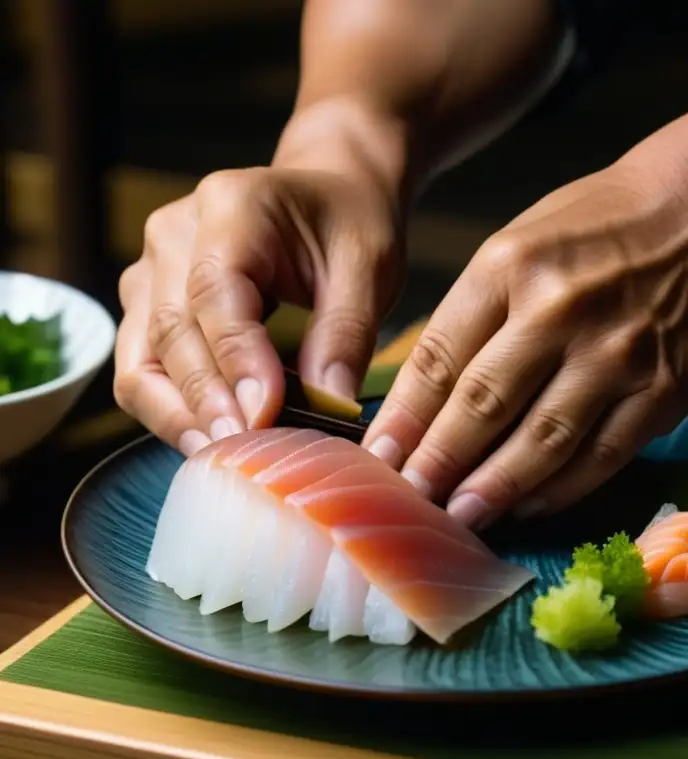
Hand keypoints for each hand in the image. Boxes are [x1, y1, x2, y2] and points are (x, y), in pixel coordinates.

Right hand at [114, 162, 403, 455]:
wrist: (329, 195)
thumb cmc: (350, 226)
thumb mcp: (369, 268)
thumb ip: (347, 332)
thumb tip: (331, 406)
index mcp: (232, 206)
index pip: (216, 293)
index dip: (236, 360)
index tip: (264, 414)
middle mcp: (174, 234)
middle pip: (171, 330)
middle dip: (207, 401)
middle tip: (245, 454)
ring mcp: (152, 270)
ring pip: (140, 359)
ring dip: (179, 415)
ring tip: (225, 458)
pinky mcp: (149, 305)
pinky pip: (144, 369)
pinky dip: (173, 410)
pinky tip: (214, 439)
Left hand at [361, 161, 687, 528]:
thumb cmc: (607, 224)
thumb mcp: (524, 241)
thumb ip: (478, 309)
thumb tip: (430, 391)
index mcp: (510, 268)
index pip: (439, 357)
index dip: (403, 417)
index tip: (378, 456)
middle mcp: (557, 311)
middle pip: (481, 406)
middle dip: (437, 463)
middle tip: (409, 500)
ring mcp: (613, 355)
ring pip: (540, 441)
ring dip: (494, 489)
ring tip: (461, 518)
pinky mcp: (661, 391)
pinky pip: (601, 455)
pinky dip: (561, 488)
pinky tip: (530, 505)